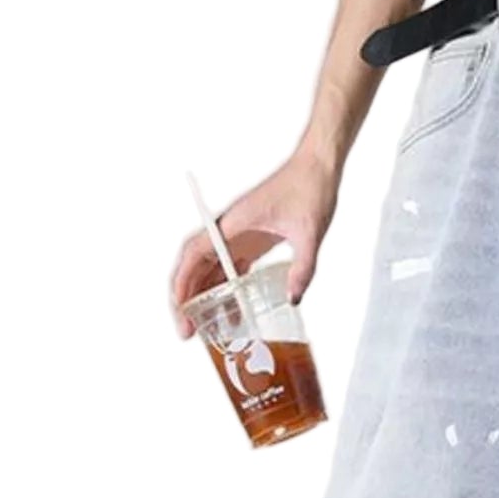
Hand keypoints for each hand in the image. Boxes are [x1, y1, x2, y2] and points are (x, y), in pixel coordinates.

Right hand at [169, 148, 338, 339]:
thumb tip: (293, 299)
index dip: (183, 283)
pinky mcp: (251, 240)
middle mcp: (229, 230)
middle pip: (194, 266)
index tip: (180, 309)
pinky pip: (230, 269)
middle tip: (187, 331)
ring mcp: (238, 235)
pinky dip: (226, 290)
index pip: (195, 254)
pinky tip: (231, 313)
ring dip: (203, 298)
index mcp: (233, 223)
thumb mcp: (310, 232)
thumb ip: (303, 268)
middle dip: (185, 299)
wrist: (317, 167)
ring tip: (204, 330)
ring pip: (210, 270)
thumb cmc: (309, 188)